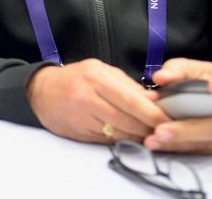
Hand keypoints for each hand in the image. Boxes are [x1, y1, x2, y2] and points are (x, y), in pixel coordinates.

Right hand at [27, 58, 169, 143]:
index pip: (133, 101)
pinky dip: (123, 139)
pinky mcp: (80, 132)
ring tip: (150, 134)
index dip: (154, 113)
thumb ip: (128, 85)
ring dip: (139, 136)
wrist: (41, 92)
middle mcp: (88, 98)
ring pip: (121, 133)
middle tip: (164, 130)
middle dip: (150, 127)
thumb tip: (155, 99)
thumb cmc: (76, 78)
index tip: (170, 119)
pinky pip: (109, 139)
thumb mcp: (101, 71)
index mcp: (97, 78)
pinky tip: (131, 136)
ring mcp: (83, 117)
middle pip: (129, 120)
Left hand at [145, 58, 211, 153]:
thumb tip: (159, 78)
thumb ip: (180, 71)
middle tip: (161, 131)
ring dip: (178, 143)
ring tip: (154, 140)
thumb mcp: (200, 69)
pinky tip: (159, 145)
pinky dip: (179, 148)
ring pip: (206, 143)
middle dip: (187, 130)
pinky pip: (201, 151)